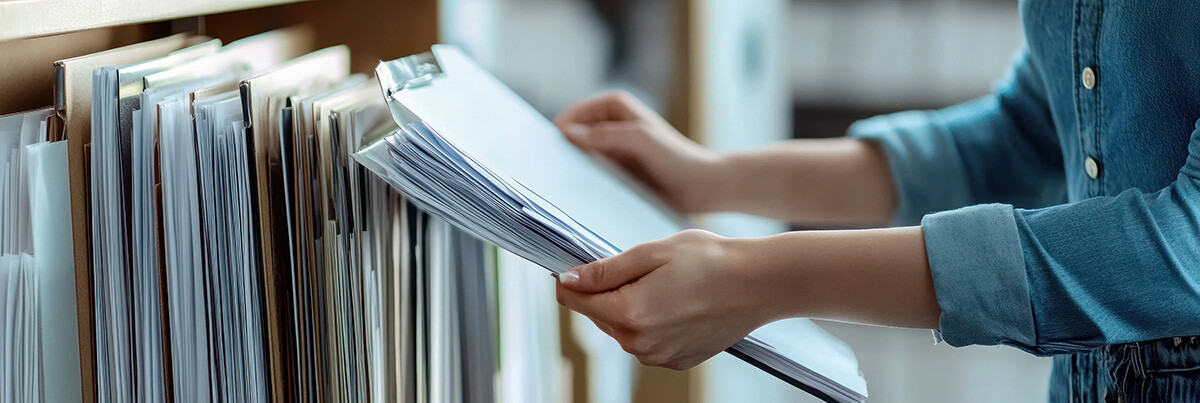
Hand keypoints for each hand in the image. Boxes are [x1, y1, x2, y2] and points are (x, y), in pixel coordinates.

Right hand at [554, 91, 723, 213]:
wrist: (703, 187)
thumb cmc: (677, 158)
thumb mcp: (641, 140)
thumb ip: (605, 135)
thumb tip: (568, 133)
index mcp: (614, 106)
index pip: (573, 115)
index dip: (556, 132)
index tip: (541, 154)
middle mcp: (610, 123)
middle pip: (572, 134)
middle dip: (558, 151)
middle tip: (541, 174)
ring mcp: (611, 147)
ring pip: (579, 155)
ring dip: (568, 168)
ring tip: (552, 188)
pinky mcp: (616, 169)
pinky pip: (590, 172)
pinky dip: (580, 181)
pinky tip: (572, 197)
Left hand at [555, 229, 772, 369]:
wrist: (758, 285)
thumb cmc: (709, 261)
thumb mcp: (651, 253)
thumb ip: (605, 270)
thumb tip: (567, 280)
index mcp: (629, 313)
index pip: (574, 301)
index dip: (572, 280)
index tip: (584, 263)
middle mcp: (639, 344)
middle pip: (598, 315)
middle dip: (608, 292)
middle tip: (644, 269)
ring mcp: (657, 358)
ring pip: (621, 329)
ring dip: (630, 307)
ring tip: (666, 284)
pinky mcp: (674, 362)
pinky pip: (646, 341)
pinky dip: (652, 322)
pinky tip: (677, 303)